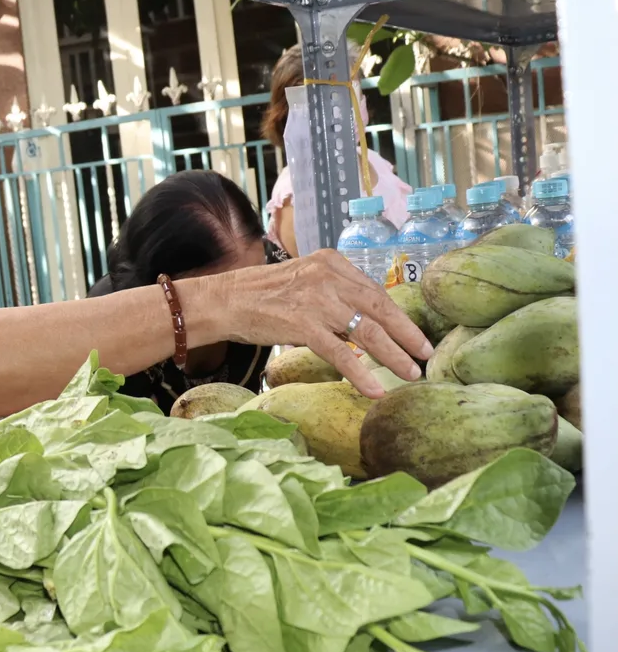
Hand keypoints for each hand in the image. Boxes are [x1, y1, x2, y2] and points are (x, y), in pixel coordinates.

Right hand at [217, 249, 432, 397]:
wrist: (225, 299)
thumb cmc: (260, 294)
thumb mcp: (303, 281)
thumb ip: (332, 293)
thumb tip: (362, 320)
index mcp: (331, 263)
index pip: (374, 290)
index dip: (397, 315)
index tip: (413, 334)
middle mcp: (328, 276)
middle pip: (380, 307)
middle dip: (407, 333)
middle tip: (426, 354)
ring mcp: (317, 300)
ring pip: (367, 331)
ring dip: (394, 355)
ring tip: (410, 373)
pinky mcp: (302, 324)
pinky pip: (341, 353)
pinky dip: (361, 373)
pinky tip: (375, 388)